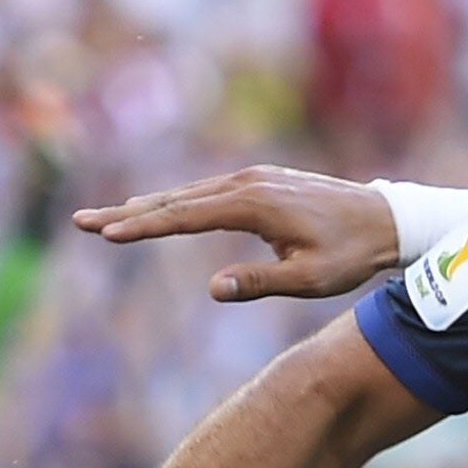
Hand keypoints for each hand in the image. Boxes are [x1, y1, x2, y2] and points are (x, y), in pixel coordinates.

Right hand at [76, 167, 399, 301]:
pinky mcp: (261, 181)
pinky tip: (158, 208)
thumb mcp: (310, 280)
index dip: (141, 227)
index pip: (184, 216)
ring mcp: (254, 178)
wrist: (386, 220)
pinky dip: (176, 201)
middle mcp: (247, 183)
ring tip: (106, 219)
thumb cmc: (351, 255)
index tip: (105, 234)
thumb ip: (261, 283)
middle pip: (175, 200)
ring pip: (189, 193)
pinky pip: (207, 191)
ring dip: (147, 206)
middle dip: (126, 213)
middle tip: (81, 223)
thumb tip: (212, 289)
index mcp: (253, 204)